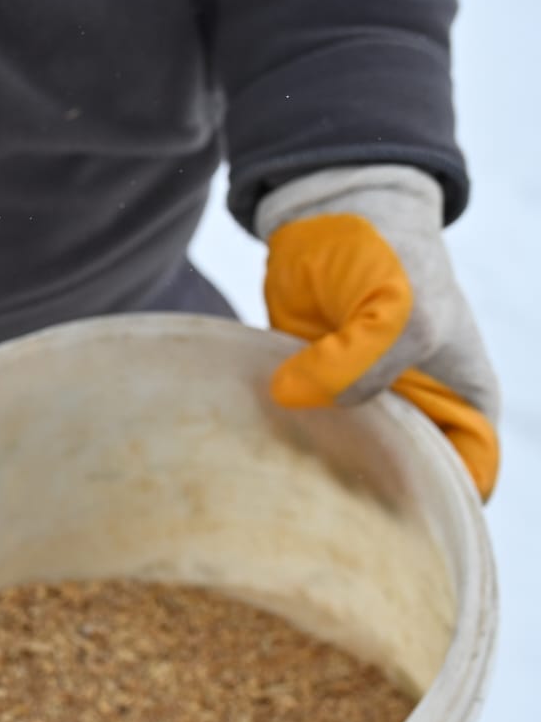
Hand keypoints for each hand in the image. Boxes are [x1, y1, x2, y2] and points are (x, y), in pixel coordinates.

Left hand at [258, 164, 499, 498]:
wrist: (334, 211)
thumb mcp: (400, 309)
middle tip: (318, 503)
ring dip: (313, 469)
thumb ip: (364, 363)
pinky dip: (277, 436)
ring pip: (341, 464)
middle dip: (362, 499)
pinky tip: (258, 438)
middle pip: (396, 486)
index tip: (381, 510)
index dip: (433, 505)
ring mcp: (359, 406)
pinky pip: (294, 431)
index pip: (465, 483)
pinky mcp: (307, 393)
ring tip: (283, 470)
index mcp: (464, 406)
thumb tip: (294, 397)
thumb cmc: (390, 256)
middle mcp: (415, 415)